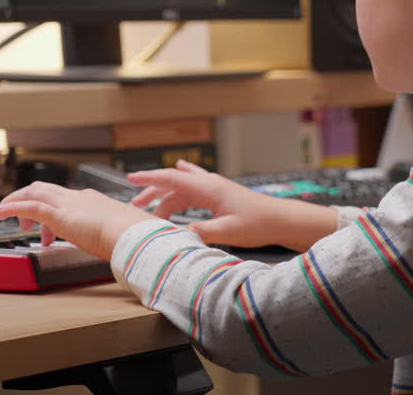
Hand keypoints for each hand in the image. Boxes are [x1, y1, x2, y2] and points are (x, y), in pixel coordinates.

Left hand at [0, 182, 156, 260]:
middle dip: (29, 199)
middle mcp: (78, 198)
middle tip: (23, 221)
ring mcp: (68, 204)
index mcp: (93, 201)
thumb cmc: (133, 237)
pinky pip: (29, 207)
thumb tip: (123, 246)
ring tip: (1, 213)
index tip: (49, 231)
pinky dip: (12, 208)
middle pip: (45, 189)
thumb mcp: (121, 234)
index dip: (52, 211)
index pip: (66, 199)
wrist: (133, 234)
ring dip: (15, 200)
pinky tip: (0, 212)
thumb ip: (115, 237)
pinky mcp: (59, 216)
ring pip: (34, 192)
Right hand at [128, 160, 337, 249]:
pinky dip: (178, 193)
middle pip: (173, 183)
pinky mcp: (219, 195)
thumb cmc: (258, 223)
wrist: (281, 219)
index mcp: (208, 189)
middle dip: (152, 190)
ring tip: (151, 210)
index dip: (150, 179)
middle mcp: (209, 184)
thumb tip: (178, 233)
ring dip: (165, 197)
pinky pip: (192, 190)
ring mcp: (214, 188)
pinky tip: (177, 187)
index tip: (131, 179)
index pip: (173, 179)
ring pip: (182, 188)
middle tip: (135, 202)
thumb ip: (202, 231)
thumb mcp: (228, 231)